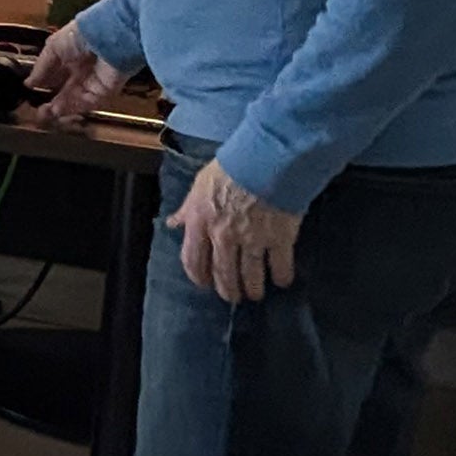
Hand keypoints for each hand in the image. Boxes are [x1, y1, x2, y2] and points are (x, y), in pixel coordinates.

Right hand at [25, 22, 125, 127]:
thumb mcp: (53, 46)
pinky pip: (86, 104)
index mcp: (72, 55)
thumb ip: (41, 67)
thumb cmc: (82, 34)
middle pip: (65, 90)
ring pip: (74, 100)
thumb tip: (29, 83)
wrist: (109, 37)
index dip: (44, 83)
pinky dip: (71, 108)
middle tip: (37, 109)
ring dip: (59, 108)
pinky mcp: (104, 92)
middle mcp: (83, 69)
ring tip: (44, 113)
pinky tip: (57, 110)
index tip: (32, 91)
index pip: (56, 74)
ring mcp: (94, 82)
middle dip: (51, 99)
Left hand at [170, 163, 304, 301]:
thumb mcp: (200, 183)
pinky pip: (280, 264)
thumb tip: (173, 223)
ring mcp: (252, 239)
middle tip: (232, 296)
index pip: (193, 260)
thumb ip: (188, 208)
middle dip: (227, 289)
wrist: (268, 159)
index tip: (204, 284)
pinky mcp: (280, 238)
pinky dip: (281, 276)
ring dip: (253, 288)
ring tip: (256, 294)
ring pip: (250, 274)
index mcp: (200, 222)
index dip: (198, 276)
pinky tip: (282, 281)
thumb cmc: (232, 166)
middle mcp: (223, 236)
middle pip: (223, 273)